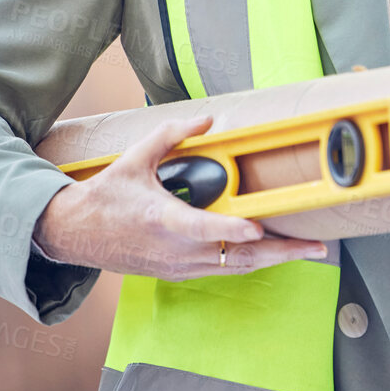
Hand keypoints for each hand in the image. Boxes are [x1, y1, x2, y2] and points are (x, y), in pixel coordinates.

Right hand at [32, 115, 330, 278]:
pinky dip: (249, 263)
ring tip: (306, 251)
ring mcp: (178, 266)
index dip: (232, 231)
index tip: (258, 228)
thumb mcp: (135, 158)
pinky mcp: (178, 272)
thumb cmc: (105, 195)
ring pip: (234, 268)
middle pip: (236, 257)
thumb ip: (172, 134)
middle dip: (280, 253)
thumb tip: (207, 118)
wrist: (74, 234)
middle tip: (315, 247)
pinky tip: (272, 254)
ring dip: (272, 260)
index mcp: (163, 220)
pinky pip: (221, 270)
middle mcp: (174, 250)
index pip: (204, 229)